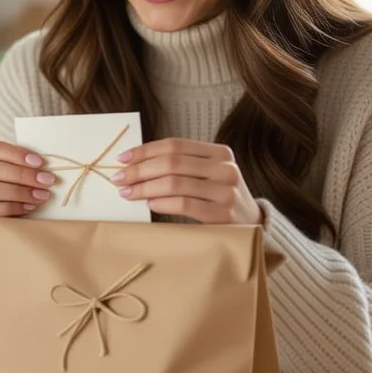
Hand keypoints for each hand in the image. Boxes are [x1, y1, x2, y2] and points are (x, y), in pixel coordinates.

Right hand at [0, 141, 55, 270]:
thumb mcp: (3, 178)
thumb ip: (14, 166)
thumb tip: (40, 164)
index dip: (16, 154)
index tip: (39, 162)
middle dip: (22, 174)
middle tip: (46, 181)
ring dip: (19, 192)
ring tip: (40, 196)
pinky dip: (10, 208)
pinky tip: (27, 208)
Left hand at [112, 139, 261, 224]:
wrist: (253, 227)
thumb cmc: (219, 199)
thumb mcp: (208, 175)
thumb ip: (181, 167)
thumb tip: (134, 164)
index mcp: (220, 153)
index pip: (175, 145)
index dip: (145, 150)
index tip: (122, 159)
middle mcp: (225, 168)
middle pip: (172, 162)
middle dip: (139, 170)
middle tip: (118, 178)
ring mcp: (226, 191)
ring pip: (175, 182)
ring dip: (145, 187)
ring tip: (128, 193)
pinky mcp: (223, 214)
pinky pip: (184, 204)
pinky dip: (162, 203)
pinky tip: (149, 205)